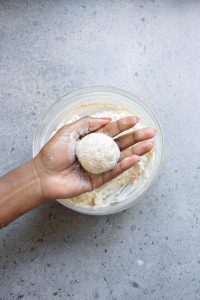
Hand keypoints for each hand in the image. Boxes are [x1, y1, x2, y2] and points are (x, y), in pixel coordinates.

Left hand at [33, 116, 155, 200]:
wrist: (43, 175)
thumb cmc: (53, 153)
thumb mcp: (68, 131)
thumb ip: (87, 123)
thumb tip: (107, 119)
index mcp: (90, 139)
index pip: (110, 130)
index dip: (123, 125)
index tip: (135, 119)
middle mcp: (97, 152)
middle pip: (120, 143)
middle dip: (136, 137)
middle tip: (151, 132)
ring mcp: (98, 166)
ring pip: (121, 157)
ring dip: (136, 151)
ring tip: (150, 144)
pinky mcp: (97, 180)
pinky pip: (113, 172)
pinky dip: (124, 165)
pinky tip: (135, 158)